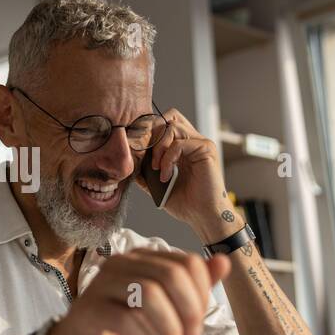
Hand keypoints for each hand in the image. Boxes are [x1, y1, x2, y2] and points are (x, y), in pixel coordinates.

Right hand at [45, 248, 230, 334]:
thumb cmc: (123, 326)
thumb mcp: (164, 307)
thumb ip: (193, 285)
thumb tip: (224, 262)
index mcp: (143, 257)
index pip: (187, 263)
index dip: (201, 294)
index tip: (198, 322)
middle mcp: (122, 263)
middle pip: (170, 275)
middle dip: (189, 311)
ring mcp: (103, 283)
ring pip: (149, 294)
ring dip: (169, 328)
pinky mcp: (89, 308)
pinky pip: (124, 319)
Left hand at [137, 109, 238, 243]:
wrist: (203, 217)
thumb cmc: (186, 203)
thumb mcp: (157, 185)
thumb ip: (145, 171)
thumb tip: (129, 160)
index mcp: (182, 147)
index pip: (164, 123)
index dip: (148, 132)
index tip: (136, 151)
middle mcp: (192, 141)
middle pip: (168, 117)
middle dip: (151, 134)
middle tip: (145, 156)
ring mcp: (200, 144)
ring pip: (172, 126)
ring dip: (158, 147)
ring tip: (156, 168)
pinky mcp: (205, 150)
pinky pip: (179, 143)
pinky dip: (167, 159)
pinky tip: (165, 175)